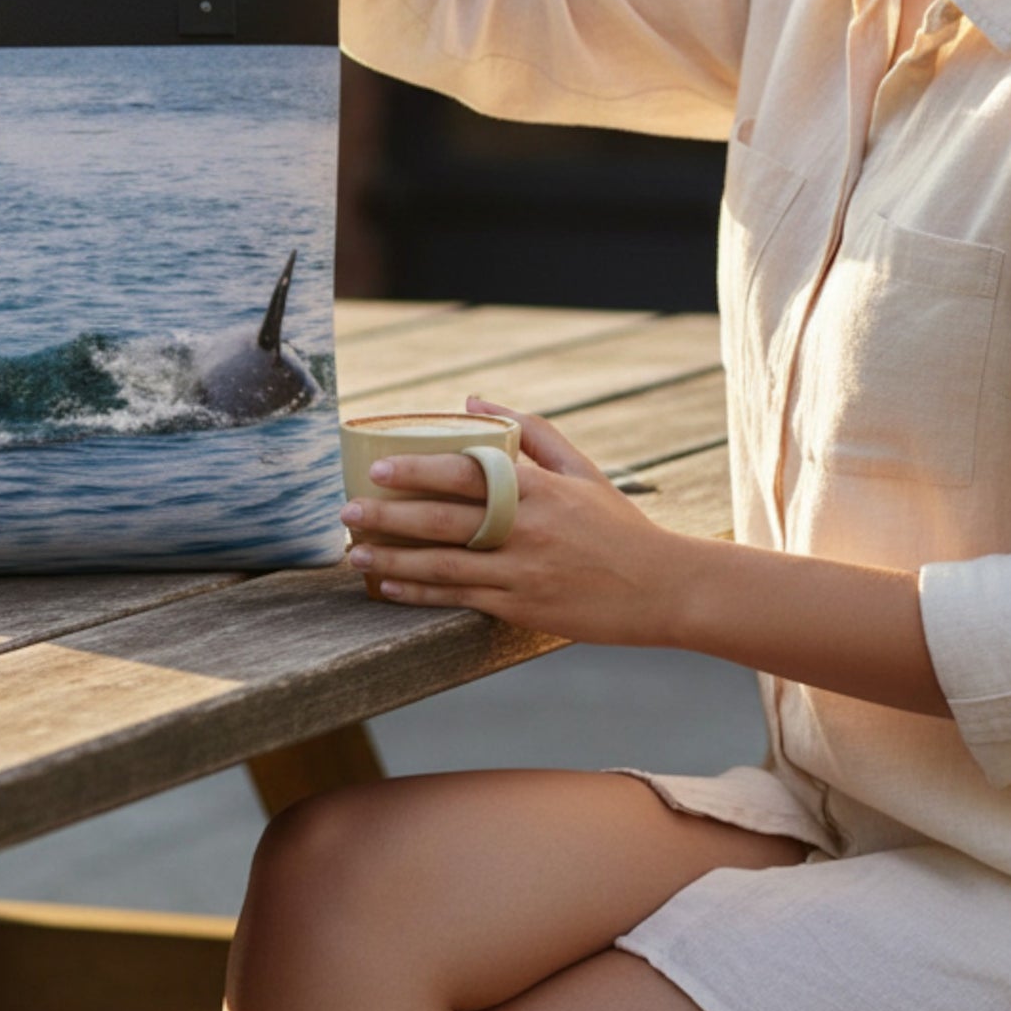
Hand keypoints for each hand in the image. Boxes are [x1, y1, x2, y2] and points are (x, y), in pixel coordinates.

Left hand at [338, 395, 691, 643]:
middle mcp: (528, 531)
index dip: (421, 471)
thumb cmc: (617, 525)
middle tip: (346, 510)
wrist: (664, 589)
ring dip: (393, 558)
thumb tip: (473, 401)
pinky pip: (460, 599)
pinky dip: (420, 593)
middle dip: (389, 516)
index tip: (380, 467)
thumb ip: (531, 431)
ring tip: (353, 551)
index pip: (470, 475)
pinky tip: (387, 585)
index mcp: (540, 490)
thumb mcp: (582, 469)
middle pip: (446, 521)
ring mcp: (523, 574)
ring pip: (445, 566)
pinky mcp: (522, 609)